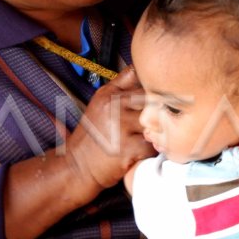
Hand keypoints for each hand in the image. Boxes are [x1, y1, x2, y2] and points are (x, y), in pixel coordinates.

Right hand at [63, 67, 153, 193]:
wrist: (77, 168)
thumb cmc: (93, 137)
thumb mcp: (100, 105)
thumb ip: (120, 88)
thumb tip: (142, 70)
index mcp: (108, 95)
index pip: (139, 76)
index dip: (152, 85)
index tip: (157, 93)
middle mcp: (115, 107)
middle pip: (154, 98)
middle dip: (161, 109)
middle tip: (161, 120)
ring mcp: (122, 127)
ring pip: (158, 121)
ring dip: (160, 130)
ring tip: (153, 137)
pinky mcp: (130, 148)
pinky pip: (155, 144)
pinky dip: (154, 149)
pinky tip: (145, 151)